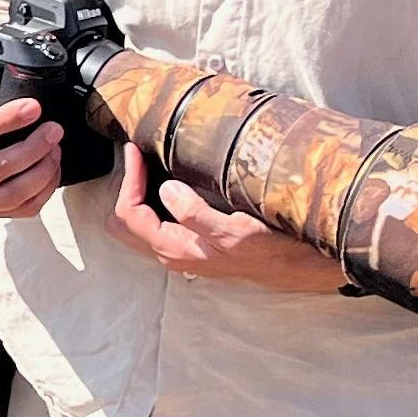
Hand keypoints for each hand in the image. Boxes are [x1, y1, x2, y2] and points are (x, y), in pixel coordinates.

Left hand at [109, 138, 340, 292]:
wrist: (294, 265)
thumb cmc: (270, 249)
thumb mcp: (236, 230)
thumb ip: (197, 215)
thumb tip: (166, 190)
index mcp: (174, 248)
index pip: (130, 214)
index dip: (129, 180)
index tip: (136, 151)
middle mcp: (170, 252)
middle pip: (122, 223)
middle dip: (125, 189)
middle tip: (139, 158)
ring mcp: (179, 249)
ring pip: (137, 224)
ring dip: (137, 194)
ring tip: (148, 163)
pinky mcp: (191, 243)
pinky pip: (156, 222)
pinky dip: (152, 200)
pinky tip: (167, 180)